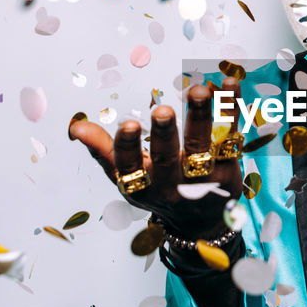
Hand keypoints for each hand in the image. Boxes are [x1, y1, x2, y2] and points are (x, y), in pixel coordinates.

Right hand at [70, 77, 244, 239]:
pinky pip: (231, 137)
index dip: (127, 148)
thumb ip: (104, 152)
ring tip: (199, 90)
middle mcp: (171, 185)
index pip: (129, 168)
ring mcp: (202, 180)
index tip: (128, 125)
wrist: (203, 224)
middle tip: (162, 111)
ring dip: (201, 117)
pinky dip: (231, 110)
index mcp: (140, 186)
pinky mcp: (228, 169)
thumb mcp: (129, 179)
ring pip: (202, 147)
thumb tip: (76, 127)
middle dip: (165, 135)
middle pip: (167, 159)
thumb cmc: (159, 192)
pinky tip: (230, 82)